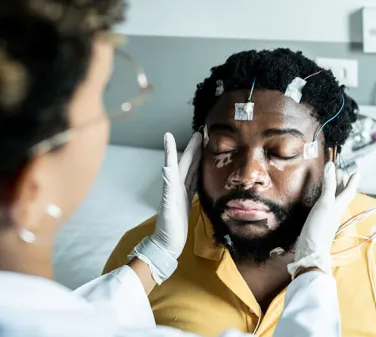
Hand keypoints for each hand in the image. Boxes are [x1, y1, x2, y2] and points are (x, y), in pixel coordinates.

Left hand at [151, 132, 201, 258]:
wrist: (167, 245)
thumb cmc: (167, 229)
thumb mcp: (168, 209)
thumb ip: (168, 190)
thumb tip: (167, 169)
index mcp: (172, 187)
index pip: (174, 164)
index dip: (171, 149)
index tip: (168, 134)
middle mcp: (176, 188)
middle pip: (186, 164)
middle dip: (192, 149)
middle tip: (200, 134)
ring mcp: (181, 194)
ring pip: (191, 172)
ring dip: (196, 159)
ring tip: (204, 147)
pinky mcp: (187, 201)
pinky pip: (194, 183)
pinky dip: (199, 174)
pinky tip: (204, 171)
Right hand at [288, 162, 359, 276]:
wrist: (311, 252)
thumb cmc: (320, 228)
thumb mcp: (326, 203)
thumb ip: (329, 185)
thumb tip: (331, 166)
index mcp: (338, 206)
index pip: (348, 191)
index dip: (352, 181)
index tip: (357, 172)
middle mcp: (334, 212)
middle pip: (341, 195)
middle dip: (342, 184)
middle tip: (342, 173)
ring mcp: (326, 219)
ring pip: (333, 201)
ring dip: (333, 191)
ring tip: (331, 183)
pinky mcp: (317, 224)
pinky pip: (324, 207)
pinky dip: (324, 200)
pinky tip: (319, 202)